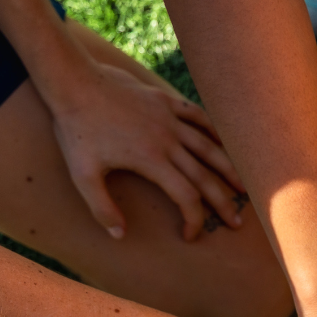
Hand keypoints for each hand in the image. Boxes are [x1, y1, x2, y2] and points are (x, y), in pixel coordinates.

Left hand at [47, 58, 245, 239]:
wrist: (73, 81)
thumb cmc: (76, 129)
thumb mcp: (82, 175)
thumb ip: (101, 208)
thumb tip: (120, 234)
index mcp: (151, 160)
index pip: (186, 196)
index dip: (193, 219)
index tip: (190, 235)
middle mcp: (167, 140)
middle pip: (205, 176)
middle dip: (223, 202)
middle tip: (236, 221)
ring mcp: (168, 118)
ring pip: (208, 147)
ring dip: (228, 169)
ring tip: (243, 186)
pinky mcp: (162, 101)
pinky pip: (195, 115)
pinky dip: (211, 130)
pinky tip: (222, 142)